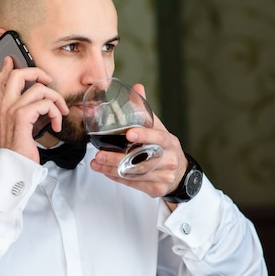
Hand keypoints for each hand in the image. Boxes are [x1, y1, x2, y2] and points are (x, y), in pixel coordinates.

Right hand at [0, 57, 68, 162]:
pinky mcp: (22, 117)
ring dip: (55, 100)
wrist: (15, 167)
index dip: (5, 69)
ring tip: (59, 113)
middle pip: (16, 75)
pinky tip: (56, 124)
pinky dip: (56, 113)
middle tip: (48, 80)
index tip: (11, 60)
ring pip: (39, 89)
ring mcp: (11, 110)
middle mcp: (3, 107)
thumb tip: (35, 103)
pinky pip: (45, 104)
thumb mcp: (17, 129)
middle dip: (37, 72)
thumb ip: (22, 113)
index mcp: (0, 109)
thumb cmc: (19, 151)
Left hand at [89, 83, 187, 199]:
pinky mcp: (156, 188)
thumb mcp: (157, 128)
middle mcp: (169, 159)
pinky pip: (133, 184)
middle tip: (98, 154)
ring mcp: (164, 176)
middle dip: (117, 158)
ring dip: (111, 169)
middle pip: (141, 161)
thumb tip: (137, 87)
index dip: (144, 136)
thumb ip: (144, 110)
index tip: (129, 134)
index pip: (158, 138)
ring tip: (95, 162)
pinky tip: (104, 171)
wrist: (179, 174)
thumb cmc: (163, 147)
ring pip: (134, 174)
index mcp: (170, 142)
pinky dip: (116, 177)